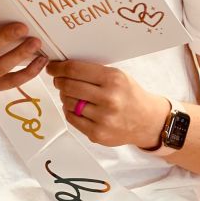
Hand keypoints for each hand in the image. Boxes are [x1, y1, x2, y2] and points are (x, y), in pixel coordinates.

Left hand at [46, 60, 169, 147]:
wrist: (147, 121)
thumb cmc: (130, 95)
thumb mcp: (118, 76)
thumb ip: (93, 72)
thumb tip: (63, 67)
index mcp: (113, 79)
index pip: (75, 70)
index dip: (58, 67)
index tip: (52, 66)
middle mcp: (109, 99)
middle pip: (68, 86)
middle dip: (59, 81)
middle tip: (58, 79)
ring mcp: (103, 118)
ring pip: (67, 102)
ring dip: (65, 96)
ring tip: (72, 94)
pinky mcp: (97, 134)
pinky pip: (71, 118)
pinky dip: (70, 110)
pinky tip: (77, 107)